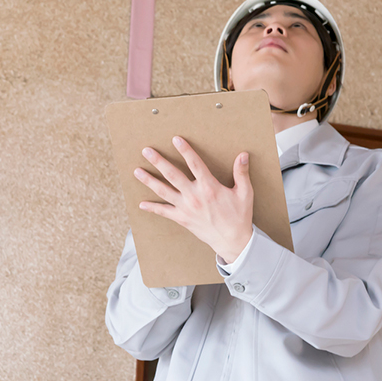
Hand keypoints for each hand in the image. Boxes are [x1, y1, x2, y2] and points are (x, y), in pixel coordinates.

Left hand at [134, 137, 253, 263]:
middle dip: (159, 162)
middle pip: (173, 175)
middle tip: (146, 151)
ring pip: (164, 191)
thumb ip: (241, 173)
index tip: (176, 139)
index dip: (185, 151)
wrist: (233, 241)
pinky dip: (153, 208)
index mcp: (209, 187)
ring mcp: (186, 208)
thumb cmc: (239, 216)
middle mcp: (194, 196)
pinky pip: (164, 212)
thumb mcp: (244, 193)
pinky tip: (142, 203)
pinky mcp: (182, 219)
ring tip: (137, 171)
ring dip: (149, 180)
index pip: (195, 164)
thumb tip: (243, 155)